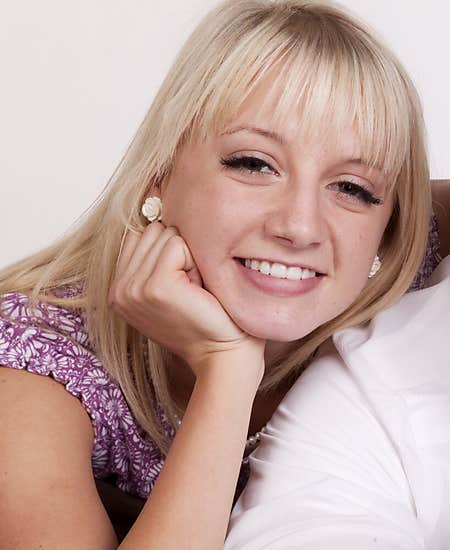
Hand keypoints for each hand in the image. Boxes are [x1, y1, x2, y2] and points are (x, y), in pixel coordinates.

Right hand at [110, 222, 264, 378]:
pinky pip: (177, 245)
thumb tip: (154, 191)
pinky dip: (197, 263)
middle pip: (153, 229)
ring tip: (197, 292)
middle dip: (183, 252)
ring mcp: (131, 289)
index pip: (142, 232)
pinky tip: (200, 292)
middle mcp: (118, 289)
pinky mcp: (153, 287)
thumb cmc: (213, 319)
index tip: (187, 285)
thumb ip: (160, 250)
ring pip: (166, 235)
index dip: (174, 250)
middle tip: (195, 291)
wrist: (227, 355)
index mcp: (120, 287)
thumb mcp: (179, 281)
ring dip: (192, 258)